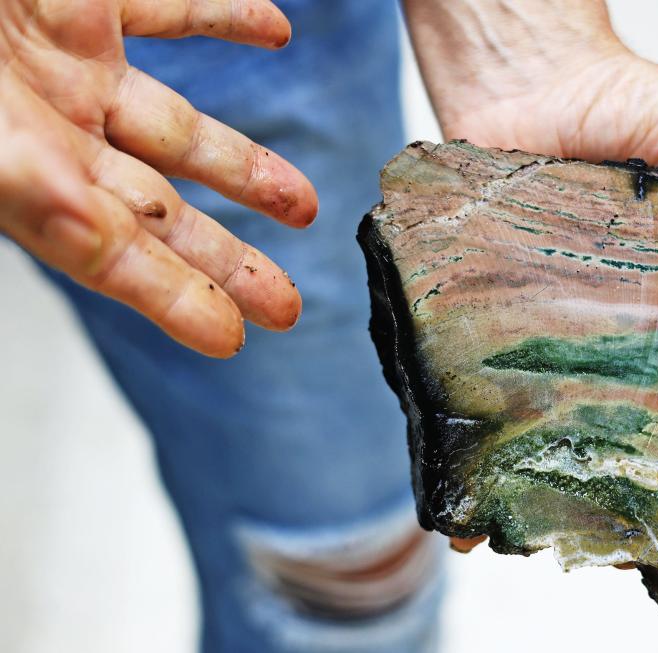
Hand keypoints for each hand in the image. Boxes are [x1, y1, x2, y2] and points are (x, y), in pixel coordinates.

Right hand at [0, 0, 318, 357]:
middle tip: (287, 307)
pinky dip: (225, 16)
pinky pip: (168, 4)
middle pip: (160, 212)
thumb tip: (82, 232)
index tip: (235, 337)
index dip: (175, 302)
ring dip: (246, 166)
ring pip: (179, 126)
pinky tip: (273, 31)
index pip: (111, 257)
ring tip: (302, 206)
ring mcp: (65, 63)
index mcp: (14, 173)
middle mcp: (46, 130)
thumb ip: (26, 189)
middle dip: (227, 260)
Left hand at [405, 0, 657, 541]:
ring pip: (603, 436)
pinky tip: (491, 513)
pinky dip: (502, 459)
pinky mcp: (516, 334)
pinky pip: (512, 406)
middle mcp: (657, 333)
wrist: (535, 85)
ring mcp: (586, 339)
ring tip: (607, 542)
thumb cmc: (647, 104)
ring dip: (608, 496)